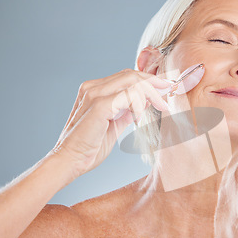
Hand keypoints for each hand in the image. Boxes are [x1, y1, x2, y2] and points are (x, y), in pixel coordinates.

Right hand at [49, 58, 170, 178]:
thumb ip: (125, 114)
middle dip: (154, 83)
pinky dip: (140, 102)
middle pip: (131, 75)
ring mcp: (94, 95)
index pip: (126, 77)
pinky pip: (128, 95)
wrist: (68, 162)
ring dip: (151, 92)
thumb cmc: (88, 148)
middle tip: (169, 93)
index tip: (164, 90)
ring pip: (132, 81)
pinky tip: (142, 115)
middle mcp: (92, 88)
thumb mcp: (113, 126)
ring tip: (162, 105)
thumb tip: (141, 106)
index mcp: (93, 91)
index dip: (148, 81)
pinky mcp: (99, 106)